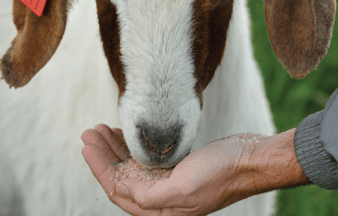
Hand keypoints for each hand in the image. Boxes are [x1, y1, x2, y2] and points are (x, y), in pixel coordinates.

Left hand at [82, 125, 307, 215]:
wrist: (250, 159)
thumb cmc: (221, 173)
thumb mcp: (184, 186)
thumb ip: (151, 195)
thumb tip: (123, 192)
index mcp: (161, 210)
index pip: (117, 190)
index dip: (99, 167)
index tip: (87, 144)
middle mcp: (161, 200)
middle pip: (120, 178)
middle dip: (103, 155)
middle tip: (90, 132)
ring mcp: (168, 183)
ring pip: (131, 168)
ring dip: (114, 149)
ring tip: (101, 129)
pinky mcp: (175, 169)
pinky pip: (145, 160)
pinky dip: (132, 147)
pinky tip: (124, 135)